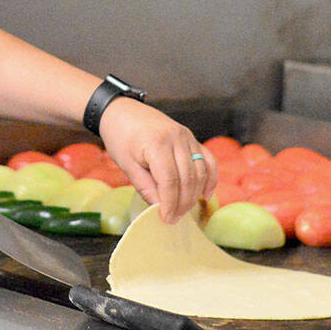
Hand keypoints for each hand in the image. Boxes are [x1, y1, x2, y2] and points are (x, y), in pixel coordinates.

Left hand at [98, 97, 217, 223]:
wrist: (122, 111)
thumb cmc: (120, 136)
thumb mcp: (126, 164)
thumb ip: (144, 186)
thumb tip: (160, 207)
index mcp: (157, 144)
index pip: (170, 181)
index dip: (170, 203)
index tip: (166, 219)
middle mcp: (177, 138)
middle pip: (188, 178)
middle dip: (183, 203)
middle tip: (174, 218)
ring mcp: (187, 136)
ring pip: (200, 171)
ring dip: (195, 194)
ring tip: (184, 210)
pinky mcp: (191, 137)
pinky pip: (208, 160)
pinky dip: (210, 178)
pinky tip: (206, 194)